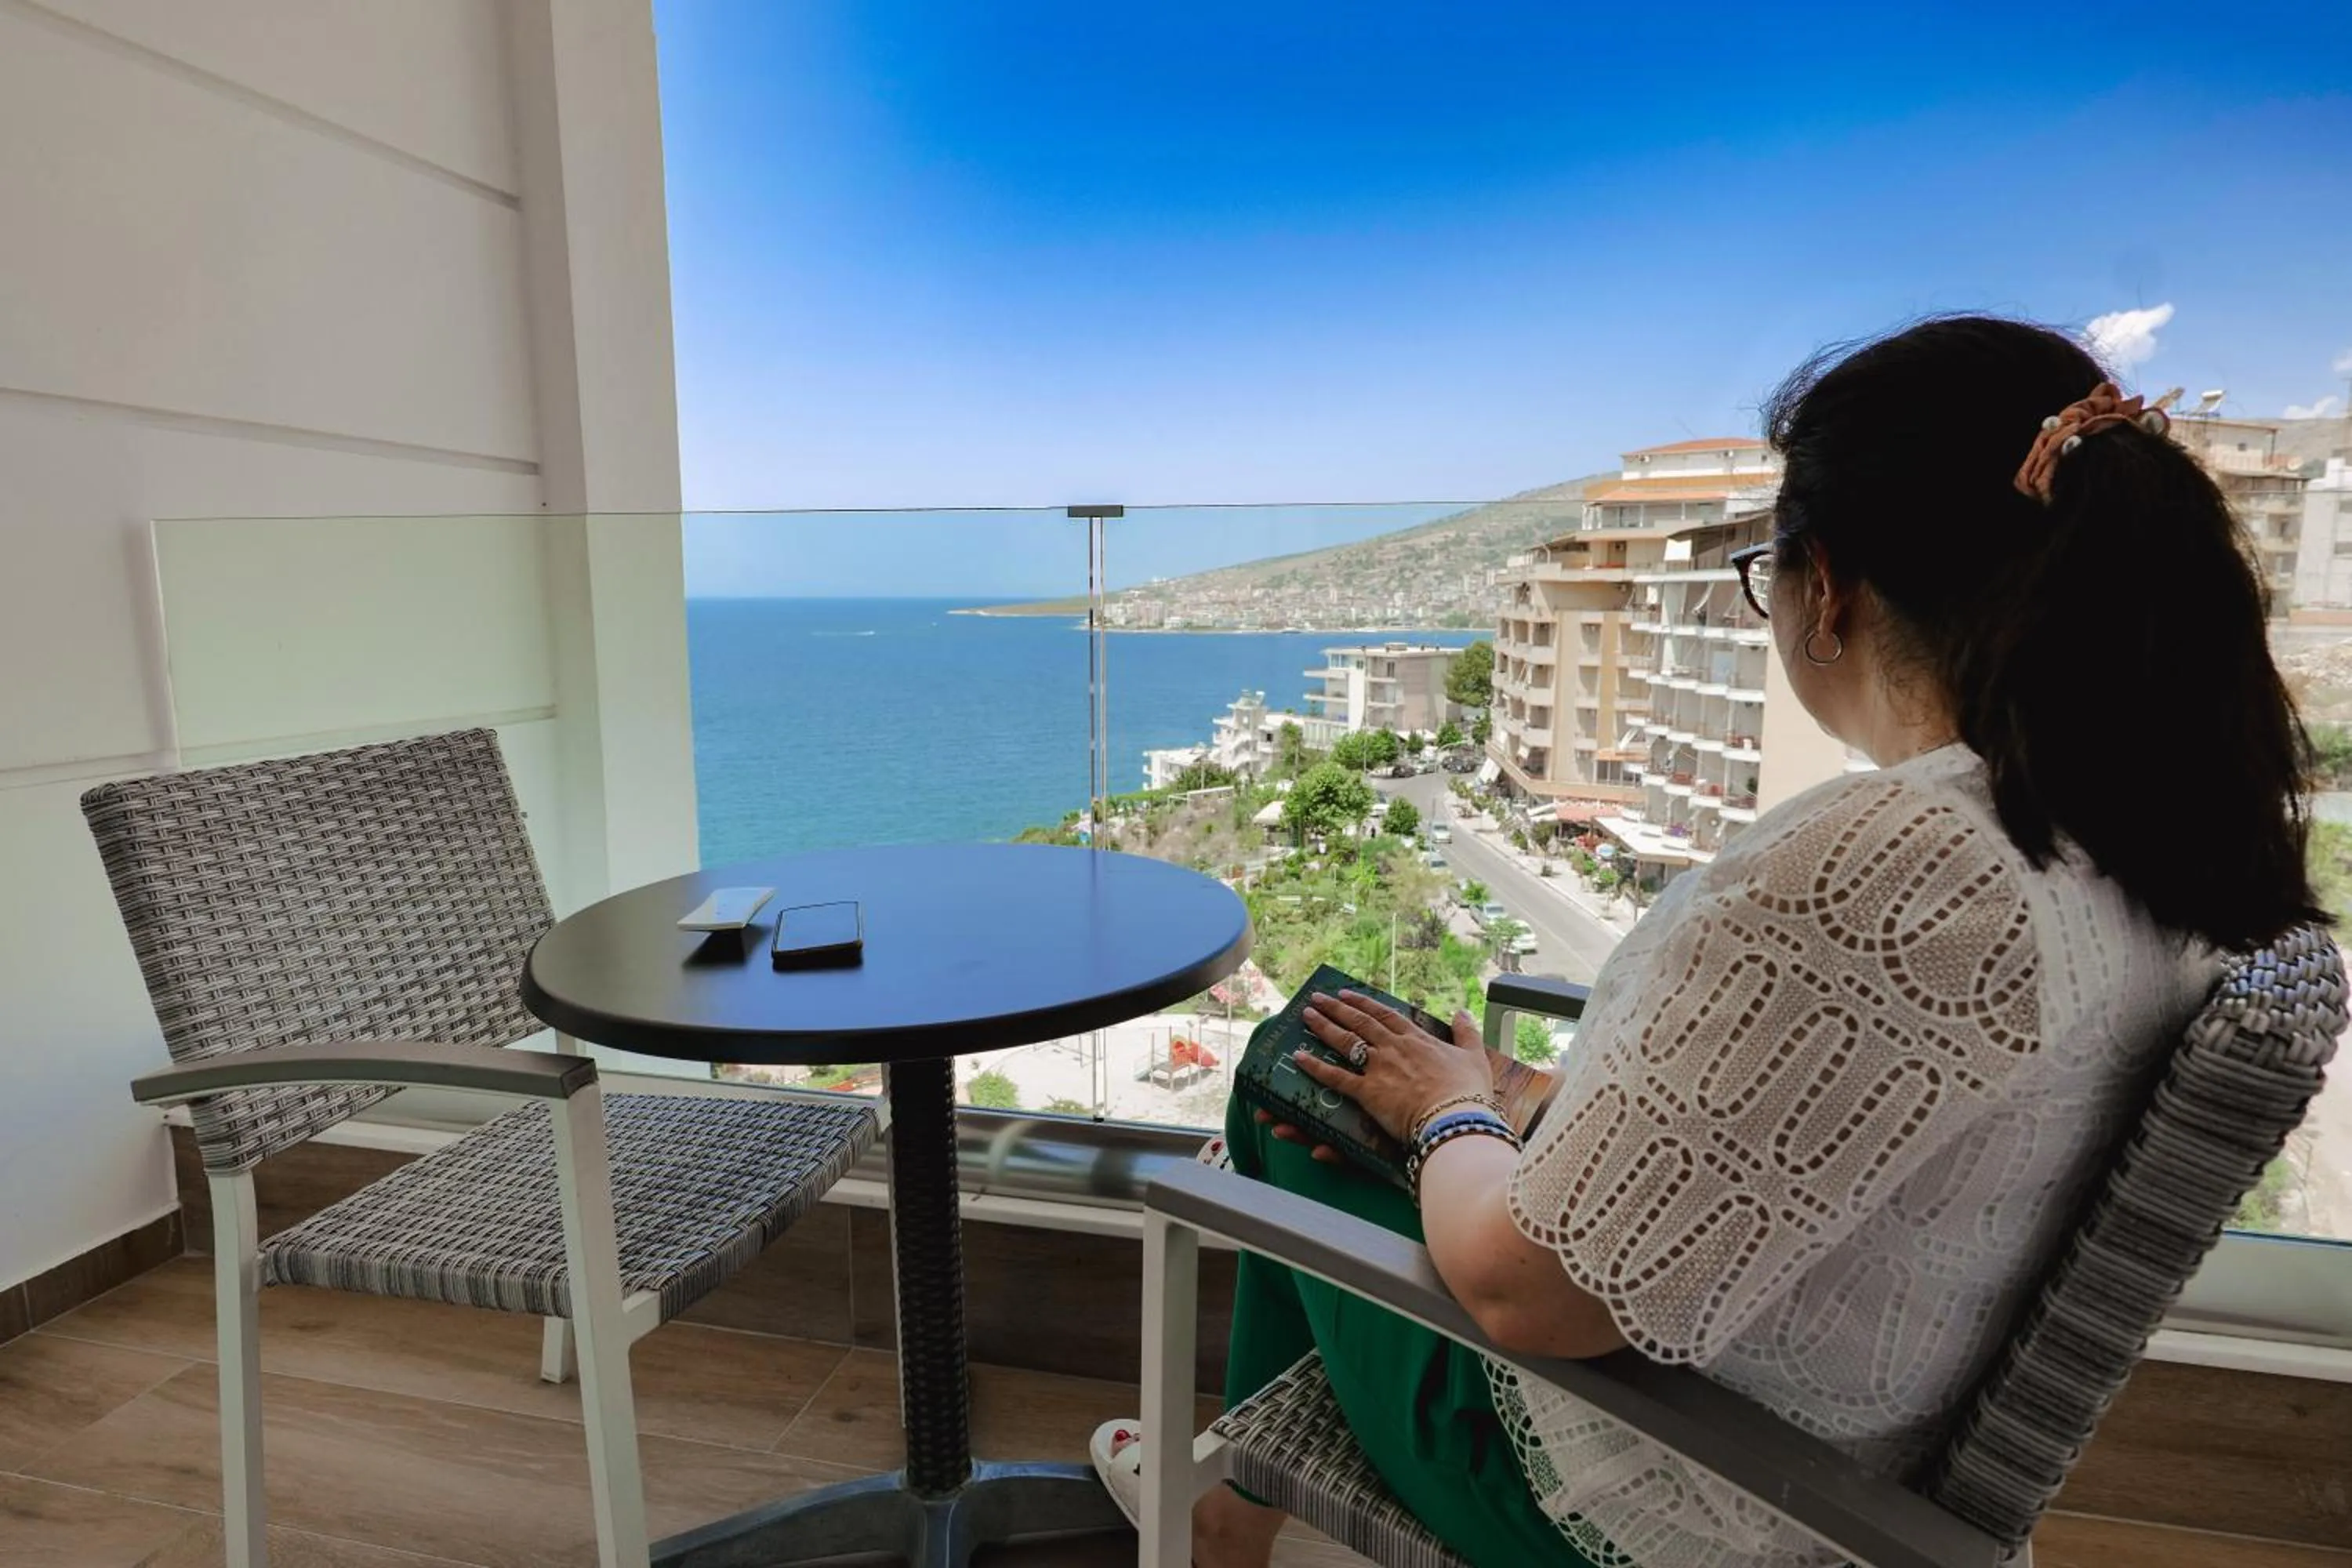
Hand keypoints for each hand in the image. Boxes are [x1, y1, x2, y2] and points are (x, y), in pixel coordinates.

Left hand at [1291, 991, 1495, 1145]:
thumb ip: (1467, 1032)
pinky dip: (1316, 1067)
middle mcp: (1394, 1048)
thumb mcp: (1474, 1056)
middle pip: (1359, 1022)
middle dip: (1335, 1009)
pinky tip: (1299, 1058)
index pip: (1384, 1015)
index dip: (1363, 1003)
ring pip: (1345, 1042)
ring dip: (1324, 1027)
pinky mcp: (1369, 1092)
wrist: (1459, 1117)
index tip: (1346, 994)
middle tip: (1316, 1000)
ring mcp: (1379, 1068)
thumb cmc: (1469, 1092)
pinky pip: (1336, 1078)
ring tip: (1306, 1017)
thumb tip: (1463, 1012)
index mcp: (1417, 1039)